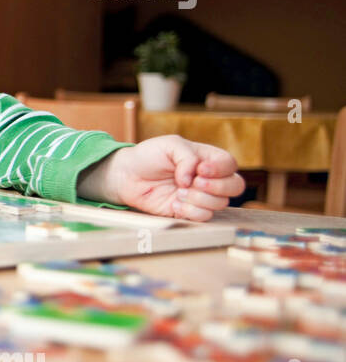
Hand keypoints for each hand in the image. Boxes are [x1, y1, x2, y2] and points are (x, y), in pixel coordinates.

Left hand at [78, 135, 244, 220]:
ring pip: (220, 204)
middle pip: (235, 186)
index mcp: (207, 159)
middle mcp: (208, 179)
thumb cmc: (149, 156)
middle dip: (217, 186)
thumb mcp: (170, 145)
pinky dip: (190, 211)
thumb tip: (194, 178)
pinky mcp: (188, 211)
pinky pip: (203, 217)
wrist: (127, 175)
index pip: (230, 165)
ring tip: (178, 192)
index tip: (200, 169)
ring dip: (199, 198)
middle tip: (195, 183)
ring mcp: (200, 196)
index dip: (220, 169)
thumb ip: (188, 156)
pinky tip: (174, 203)